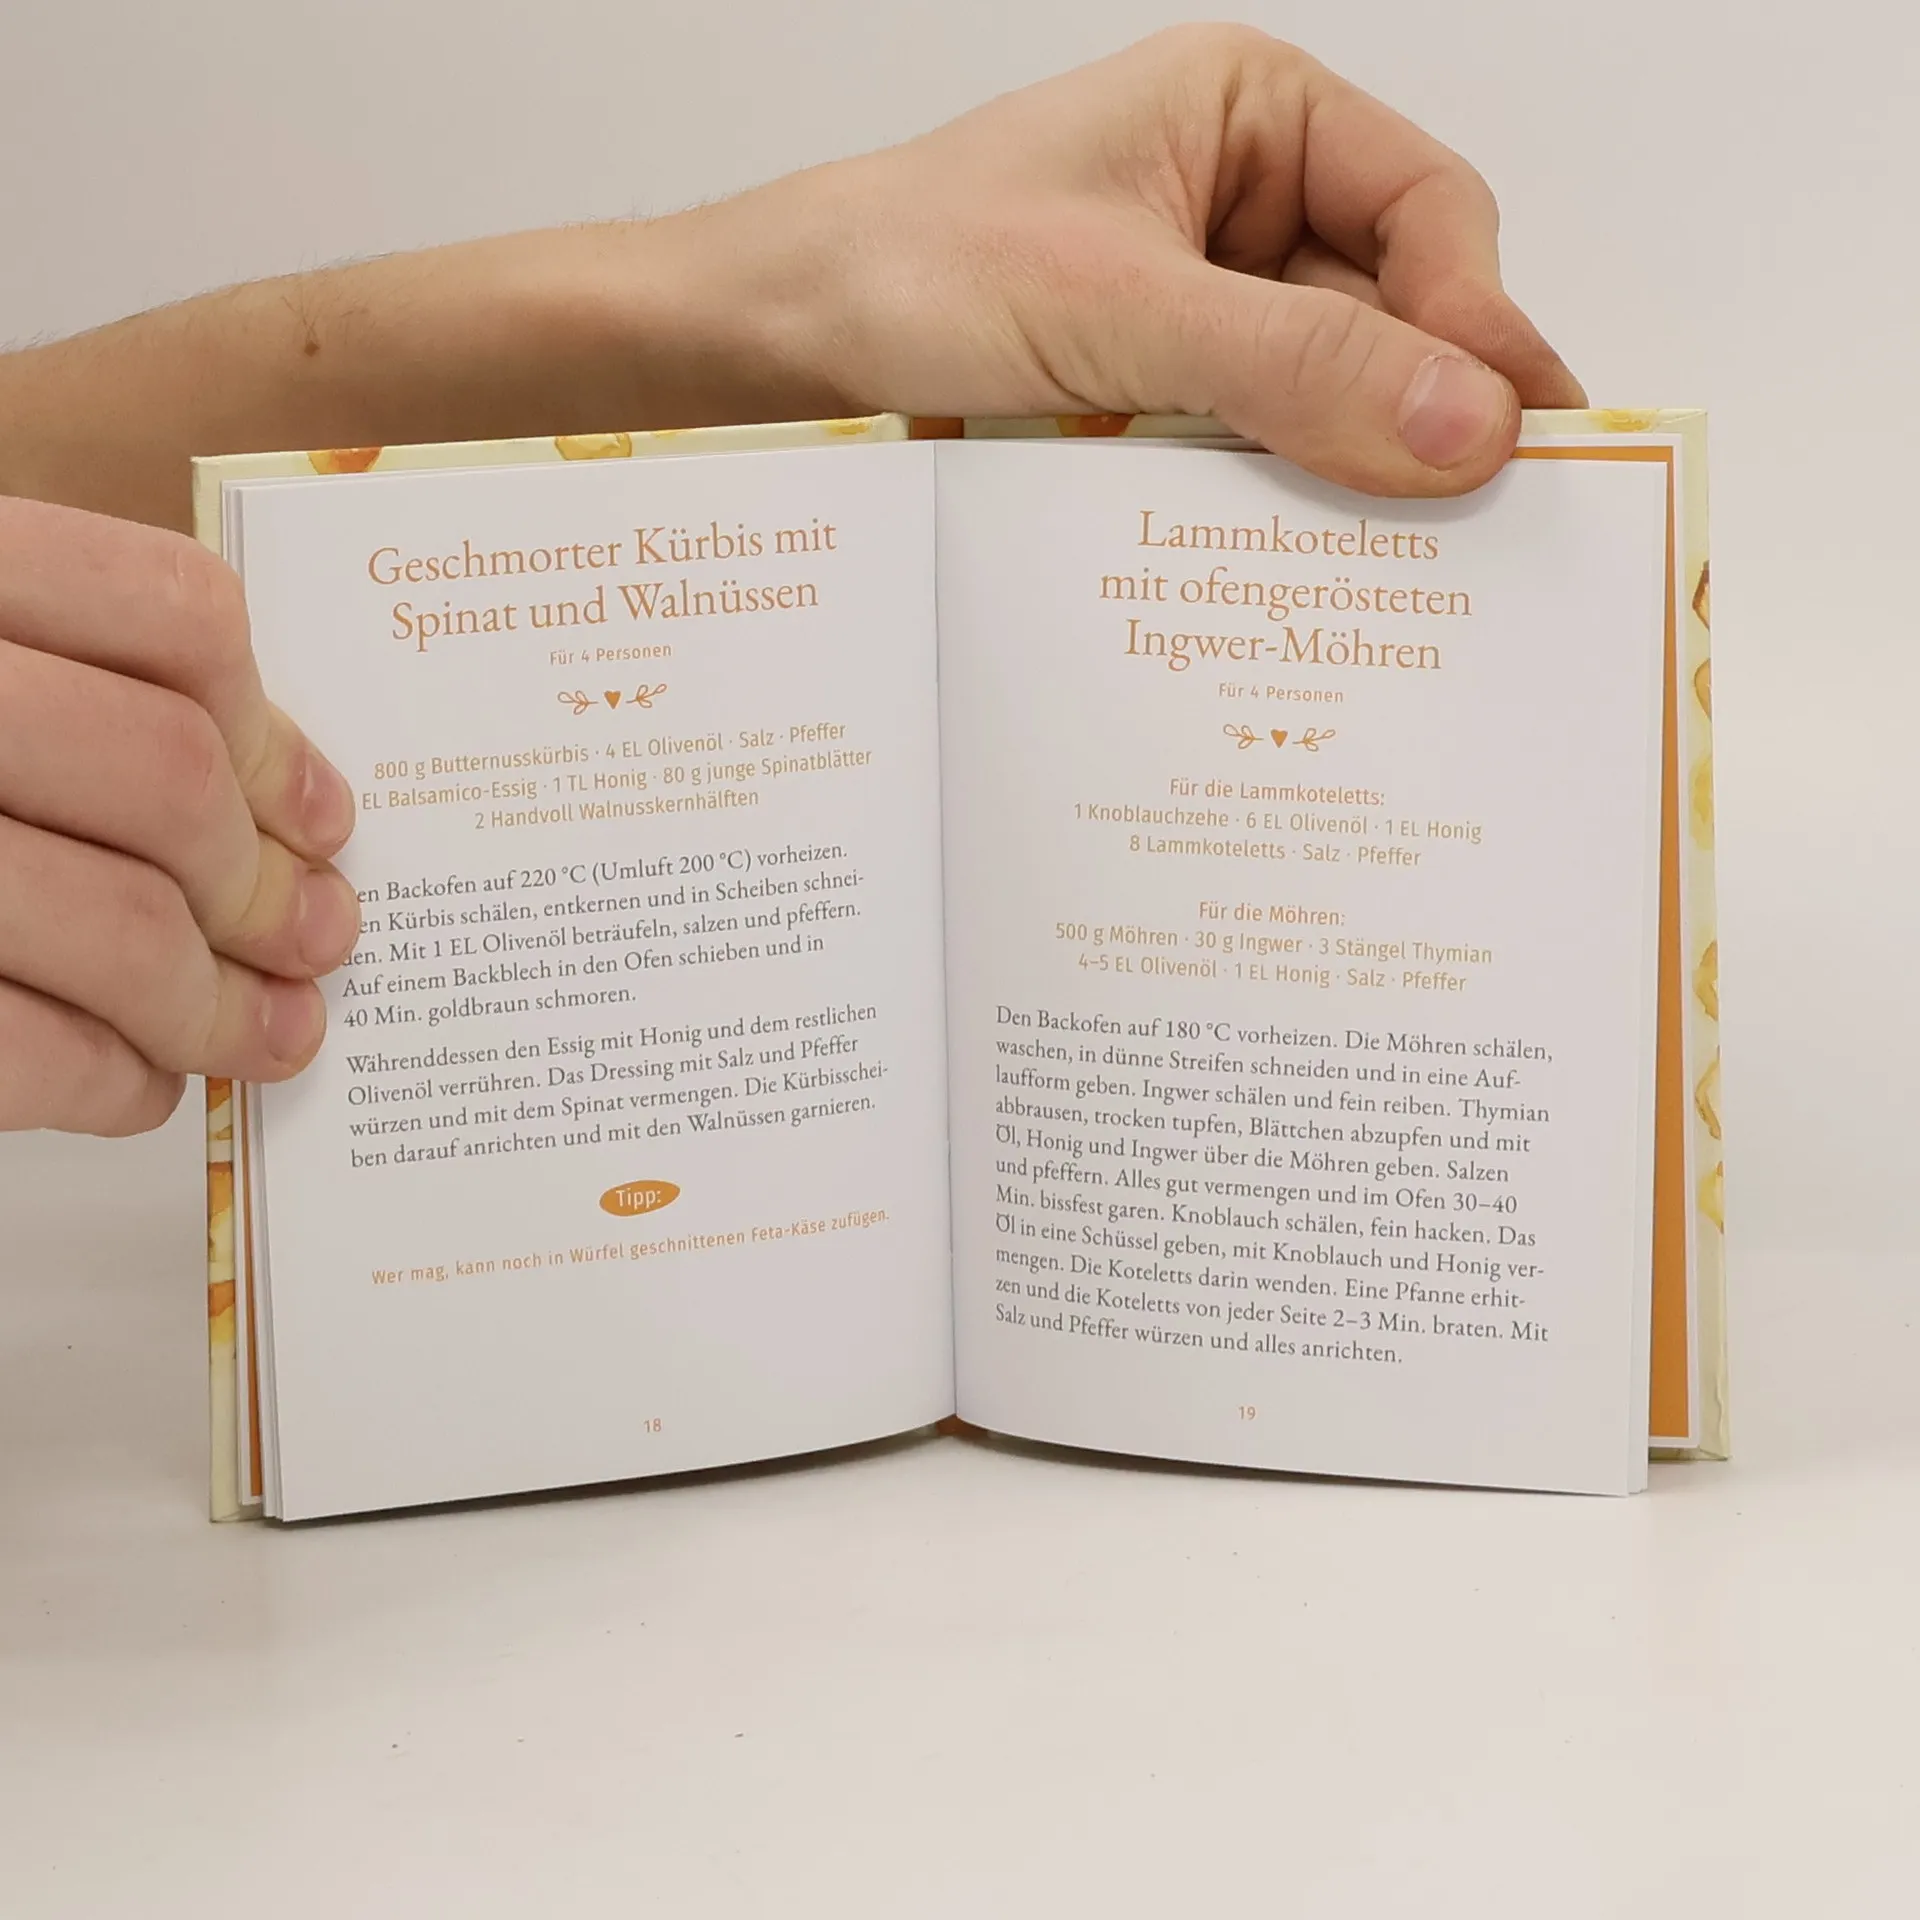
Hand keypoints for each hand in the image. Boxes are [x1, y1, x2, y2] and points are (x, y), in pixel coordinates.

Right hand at [0, 499, 359, 1133]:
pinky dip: (113, 1083)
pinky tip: (141, 1085)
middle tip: (321, 939)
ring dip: (218, 1006)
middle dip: (267, 886)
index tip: (325, 816)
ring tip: (268, 1036)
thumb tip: (289, 809)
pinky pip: (25, 1052)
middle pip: (165, 775)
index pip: (171, 612)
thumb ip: (72, 686)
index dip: (277, 730)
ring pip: (118, 925)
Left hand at [736, 24, 1583, 492]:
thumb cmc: (911, 274)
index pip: (1426, 212)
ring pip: (1328, 399)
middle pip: (1391, 315)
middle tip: (1496, 535)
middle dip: (1427, 415)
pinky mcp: (1159, 406)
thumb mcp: (1117, 309)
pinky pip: (1257, 456)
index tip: (1514, 432)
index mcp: (1250, 119)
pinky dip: (1281, 510)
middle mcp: (1241, 211)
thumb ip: (1292, 368)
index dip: (1479, 318)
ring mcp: (1201, 315)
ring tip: (1410, 578)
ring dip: (1356, 477)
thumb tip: (1472, 427)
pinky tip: (1303, 574)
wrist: (772, 354)